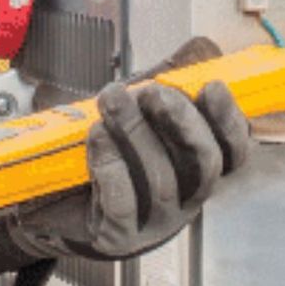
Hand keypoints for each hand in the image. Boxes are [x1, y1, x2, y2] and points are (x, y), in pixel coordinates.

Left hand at [0, 37, 251, 275]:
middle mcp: (185, 199)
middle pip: (205, 165)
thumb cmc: (105, 152)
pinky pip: (123, 204)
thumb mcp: (140, 113)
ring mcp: (154, 223)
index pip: (233, 152)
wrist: (51, 200)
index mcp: (196, 169)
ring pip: (162, 180)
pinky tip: (97, 138)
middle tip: (152, 91)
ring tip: (111, 101)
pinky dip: (111, 165)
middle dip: (182, 122)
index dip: (230, 121)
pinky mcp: (118, 236)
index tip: (212, 86)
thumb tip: (201, 49)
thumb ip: (173, 81)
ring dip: (136, 134)